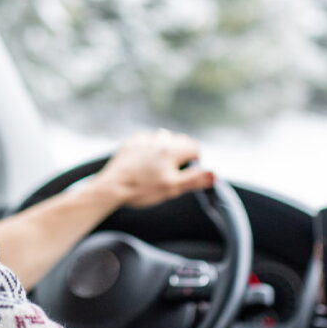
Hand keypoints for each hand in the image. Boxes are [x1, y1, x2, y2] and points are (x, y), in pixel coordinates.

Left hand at [90, 129, 214, 208]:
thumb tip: (214, 174)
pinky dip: (150, 147)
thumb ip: (194, 180)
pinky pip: (147, 140)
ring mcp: (143, 140)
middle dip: (182, 152)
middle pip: (180, 140)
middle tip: (176, 171)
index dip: (196, 160)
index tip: (189, 172)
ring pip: (163, 137)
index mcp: (171, 150)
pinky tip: (145, 161)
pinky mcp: (131, 143)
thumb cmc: (143, 189)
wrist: (112, 187)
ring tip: (160, 165)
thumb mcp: (172, 188)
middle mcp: (159, 140)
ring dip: (166, 147)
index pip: (195, 147)